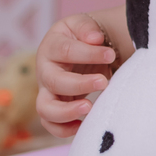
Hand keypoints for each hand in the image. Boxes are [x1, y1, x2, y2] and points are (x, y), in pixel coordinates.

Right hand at [36, 14, 115, 136]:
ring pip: (45, 108)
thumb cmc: (85, 37)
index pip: (65, 51)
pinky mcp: (53, 106)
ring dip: (67, 111)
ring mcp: (46, 91)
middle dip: (80, 84)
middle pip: (54, 81)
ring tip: (90, 108)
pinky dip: (63, 129)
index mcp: (51, 46)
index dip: (88, 54)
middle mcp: (45, 70)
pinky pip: (50, 124)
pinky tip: (82, 125)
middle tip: (104, 82)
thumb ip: (88, 29)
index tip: (111, 54)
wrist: (84, 49)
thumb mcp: (85, 26)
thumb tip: (94, 39)